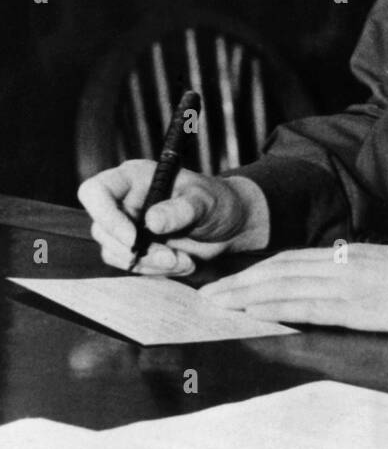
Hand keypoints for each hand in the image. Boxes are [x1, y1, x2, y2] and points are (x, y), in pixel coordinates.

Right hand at [77, 161, 267, 276]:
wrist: (231, 226)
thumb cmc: (219, 202)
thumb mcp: (206, 201)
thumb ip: (181, 210)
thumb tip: (152, 221)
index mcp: (134, 177)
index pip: (95, 191)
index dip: (105, 216)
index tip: (134, 237)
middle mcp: (125, 200)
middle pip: (101, 229)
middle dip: (138, 250)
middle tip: (173, 257)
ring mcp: (127, 225)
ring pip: (114, 252)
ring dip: (149, 263)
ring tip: (184, 260)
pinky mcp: (135, 247)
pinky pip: (129, 265)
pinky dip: (154, 270)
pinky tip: (181, 263)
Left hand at [201, 244, 387, 335]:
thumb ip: (363, 275)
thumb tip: (339, 288)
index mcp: (354, 254)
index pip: (294, 258)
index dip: (260, 269)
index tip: (233, 281)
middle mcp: (345, 262)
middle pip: (281, 267)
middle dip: (240, 281)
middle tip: (206, 294)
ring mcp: (349, 282)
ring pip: (285, 283)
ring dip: (245, 294)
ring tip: (216, 304)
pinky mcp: (358, 305)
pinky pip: (306, 304)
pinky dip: (273, 306)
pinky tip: (253, 312)